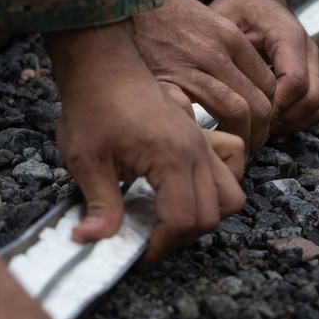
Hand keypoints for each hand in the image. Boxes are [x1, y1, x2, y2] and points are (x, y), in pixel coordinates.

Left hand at [45, 22, 245, 265]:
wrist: (101, 64)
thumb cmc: (92, 106)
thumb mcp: (86, 160)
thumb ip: (99, 205)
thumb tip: (93, 242)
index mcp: (171, 159)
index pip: (183, 221)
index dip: (160, 248)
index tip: (137, 255)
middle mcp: (196, 151)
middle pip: (212, 214)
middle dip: (181, 237)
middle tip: (149, 240)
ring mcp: (202, 142)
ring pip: (231, 193)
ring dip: (206, 214)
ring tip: (170, 218)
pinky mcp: (199, 134)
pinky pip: (230, 164)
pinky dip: (219, 185)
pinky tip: (186, 189)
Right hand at [133, 0, 274, 153]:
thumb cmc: (162, 12)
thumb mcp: (204, 19)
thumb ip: (225, 49)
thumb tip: (242, 83)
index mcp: (229, 37)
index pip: (267, 84)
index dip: (268, 111)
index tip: (260, 125)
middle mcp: (216, 53)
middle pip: (258, 103)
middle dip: (260, 133)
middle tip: (252, 148)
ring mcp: (190, 69)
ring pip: (235, 112)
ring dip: (240, 139)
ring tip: (233, 153)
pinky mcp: (163, 82)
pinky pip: (193, 117)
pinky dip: (202, 135)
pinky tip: (199, 145)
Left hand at [210, 0, 318, 138]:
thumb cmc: (237, 9)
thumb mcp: (223, 19)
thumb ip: (223, 49)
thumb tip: (215, 87)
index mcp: (289, 36)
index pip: (294, 82)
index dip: (272, 106)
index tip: (246, 115)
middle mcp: (310, 51)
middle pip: (312, 100)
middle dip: (281, 120)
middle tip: (250, 127)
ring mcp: (315, 65)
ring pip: (317, 108)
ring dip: (290, 124)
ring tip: (257, 126)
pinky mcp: (315, 75)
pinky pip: (316, 108)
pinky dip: (296, 121)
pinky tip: (267, 121)